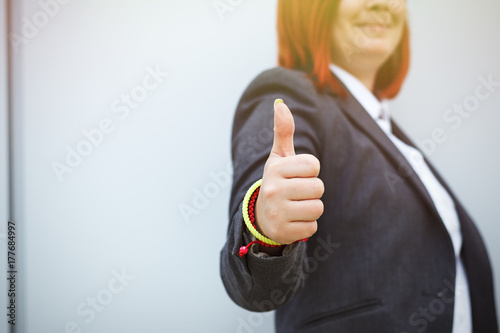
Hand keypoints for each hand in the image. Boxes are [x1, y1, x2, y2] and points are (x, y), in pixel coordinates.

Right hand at [255, 99, 323, 244]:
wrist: (262, 216)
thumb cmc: (278, 181)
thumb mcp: (279, 157)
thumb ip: (283, 131)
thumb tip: (280, 104)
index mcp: (275, 169)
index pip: (313, 165)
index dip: (310, 171)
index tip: (297, 175)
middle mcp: (273, 190)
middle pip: (318, 188)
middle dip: (312, 191)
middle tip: (297, 193)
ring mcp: (277, 212)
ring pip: (317, 208)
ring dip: (311, 208)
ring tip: (296, 206)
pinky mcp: (283, 232)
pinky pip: (312, 227)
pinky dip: (306, 225)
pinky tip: (293, 220)